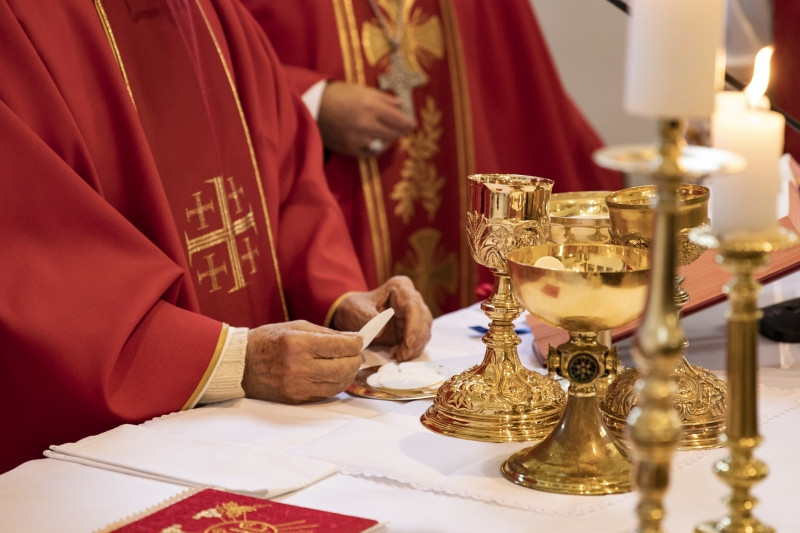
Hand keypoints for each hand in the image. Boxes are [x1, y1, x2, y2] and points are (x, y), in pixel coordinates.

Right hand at [242, 321, 361, 403]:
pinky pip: (326, 394)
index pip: (341, 347)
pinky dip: (335, 384)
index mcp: (298, 344)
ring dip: (349, 374)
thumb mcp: (297, 327)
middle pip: (344, 368)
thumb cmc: (269, 340)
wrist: (241, 364)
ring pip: (338, 385)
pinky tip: (333, 375)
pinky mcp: (296, 399)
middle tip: (356, 354)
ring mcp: (297, 386)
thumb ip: (328, 334)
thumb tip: (355, 340)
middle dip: (356, 360)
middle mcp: (298, 367)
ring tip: (347, 364)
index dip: (356, 344)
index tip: (359, 341)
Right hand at [317, 81, 414, 156]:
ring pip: (385, 144)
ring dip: (390, 139)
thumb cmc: (339, 95)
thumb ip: (384, 98)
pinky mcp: (350, 149)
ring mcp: (358, 138)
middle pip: (394, 133)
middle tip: (402, 128)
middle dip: (400, 131)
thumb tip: (401, 104)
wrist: (313, 106)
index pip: (399, 119)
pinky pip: (372, 152)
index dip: (408, 122)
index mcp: (370, 106)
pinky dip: (378, 147)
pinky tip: (377, 141)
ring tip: (389, 133)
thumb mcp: (362, 90)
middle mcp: (366, 124)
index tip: (412, 123)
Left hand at [332, 275, 431, 361]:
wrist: (353, 315)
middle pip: (424, 320)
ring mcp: (414, 313)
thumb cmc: (355, 308)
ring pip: (424, 332)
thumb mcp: (358, 310)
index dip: (414, 325)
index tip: (408, 342)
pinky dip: (411, 350)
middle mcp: (412, 298)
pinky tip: (398, 354)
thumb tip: (381, 331)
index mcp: (401, 287)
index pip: (414, 306)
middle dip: (415, 341)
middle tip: (402, 355)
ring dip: (414, 348)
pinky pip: (419, 340)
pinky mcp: (413, 327)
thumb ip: (369, 318)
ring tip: (398, 355)